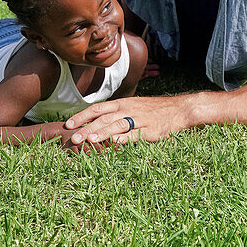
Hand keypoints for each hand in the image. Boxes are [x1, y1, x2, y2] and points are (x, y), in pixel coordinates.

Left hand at [65, 94, 193, 148]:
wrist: (178, 110)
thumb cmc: (152, 111)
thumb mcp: (132, 107)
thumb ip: (115, 114)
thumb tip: (95, 123)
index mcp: (122, 103)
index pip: (97, 108)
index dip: (82, 116)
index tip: (68, 124)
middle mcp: (128, 109)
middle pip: (104, 118)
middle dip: (87, 128)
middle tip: (73, 138)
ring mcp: (139, 120)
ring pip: (117, 125)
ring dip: (101, 133)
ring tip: (89, 141)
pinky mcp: (150, 131)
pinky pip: (135, 135)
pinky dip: (123, 139)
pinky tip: (113, 143)